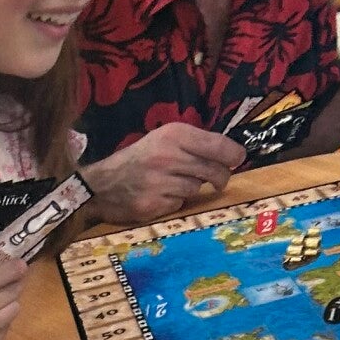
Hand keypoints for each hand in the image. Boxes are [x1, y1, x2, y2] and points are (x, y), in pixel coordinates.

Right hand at [84, 124, 248, 224]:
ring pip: (197, 188)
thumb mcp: (163, 140)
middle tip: (219, 180)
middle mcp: (169, 156)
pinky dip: (176, 201)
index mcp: (173, 135)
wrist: (101, 184)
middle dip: (220, 177)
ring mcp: (161, 182)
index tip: (238, 159)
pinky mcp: (155, 203)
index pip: (216, 145)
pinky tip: (162, 196)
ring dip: (193, 188)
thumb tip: (228, 154)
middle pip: (213, 170)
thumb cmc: (137, 160)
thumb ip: (192, 144)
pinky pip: (180, 203)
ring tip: (177, 184)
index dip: (233, 154)